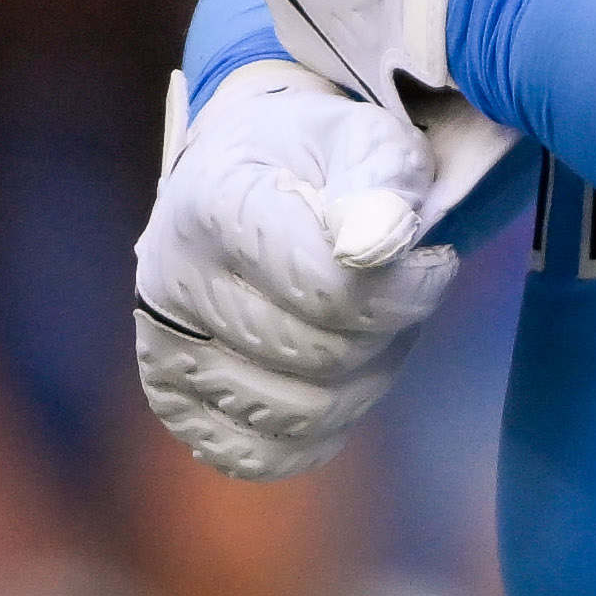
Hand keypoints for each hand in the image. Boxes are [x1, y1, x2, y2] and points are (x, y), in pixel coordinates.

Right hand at [134, 55, 460, 480]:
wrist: (254, 172)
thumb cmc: (324, 158)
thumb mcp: (370, 142)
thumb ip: (381, 186)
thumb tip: (373, 245)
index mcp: (217, 203)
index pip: (330, 289)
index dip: (408, 290)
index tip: (433, 261)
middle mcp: (171, 276)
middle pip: (316, 355)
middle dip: (385, 332)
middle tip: (399, 292)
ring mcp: (162, 341)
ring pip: (297, 412)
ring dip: (361, 379)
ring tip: (365, 328)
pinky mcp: (172, 392)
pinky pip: (254, 453)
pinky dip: (316, 433)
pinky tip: (335, 382)